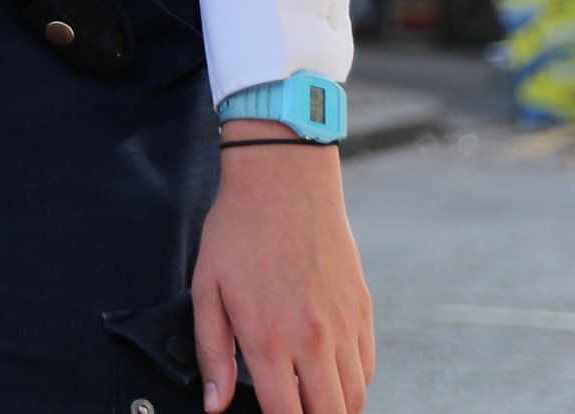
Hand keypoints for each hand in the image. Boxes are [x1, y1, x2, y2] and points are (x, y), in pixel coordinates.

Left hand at [192, 134, 372, 413]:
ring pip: (354, 398)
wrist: (285, 183)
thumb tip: (215, 404)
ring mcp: (344, 326)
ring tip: (311, 401)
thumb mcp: (207, 289)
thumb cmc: (239, 233)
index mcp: (269, 338)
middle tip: (293, 408)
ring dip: (334, 408)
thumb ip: (213, 353)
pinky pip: (366, 368)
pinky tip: (328, 375)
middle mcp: (314, 339)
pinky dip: (352, 382)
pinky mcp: (364, 312)